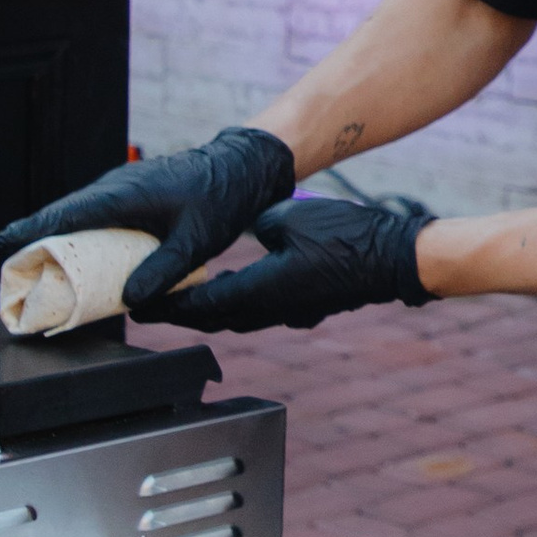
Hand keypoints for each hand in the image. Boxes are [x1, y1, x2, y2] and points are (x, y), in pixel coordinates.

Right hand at [0, 125, 298, 318]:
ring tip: (38, 267)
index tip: (2, 242)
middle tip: (14, 268)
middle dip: (36, 239)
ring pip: (80, 216)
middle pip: (65, 216)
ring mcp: (123, 189)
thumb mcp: (195, 241)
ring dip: (59, 238)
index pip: (66, 213)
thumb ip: (161, 271)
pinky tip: (81, 256)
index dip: (32, 229)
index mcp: (124, 194)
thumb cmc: (221, 197)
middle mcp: (116, 188)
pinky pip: (98, 216)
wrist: (243, 167)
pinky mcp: (133, 196)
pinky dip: (83, 234)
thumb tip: (128, 301)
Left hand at [171, 192, 437, 332]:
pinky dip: (240, 304)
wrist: (394, 258)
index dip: (168, 307)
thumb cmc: (347, 238)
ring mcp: (292, 313)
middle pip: (215, 319)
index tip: (142, 308)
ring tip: (187, 300)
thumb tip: (252, 229)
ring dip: (211, 312)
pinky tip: (238, 290)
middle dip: (183, 314)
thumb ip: (259, 225)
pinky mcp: (307, 308)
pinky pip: (263, 312)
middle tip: (154, 308)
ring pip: (239, 318)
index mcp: (261, 291)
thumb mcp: (290, 217)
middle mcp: (273, 310)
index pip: (201, 306)